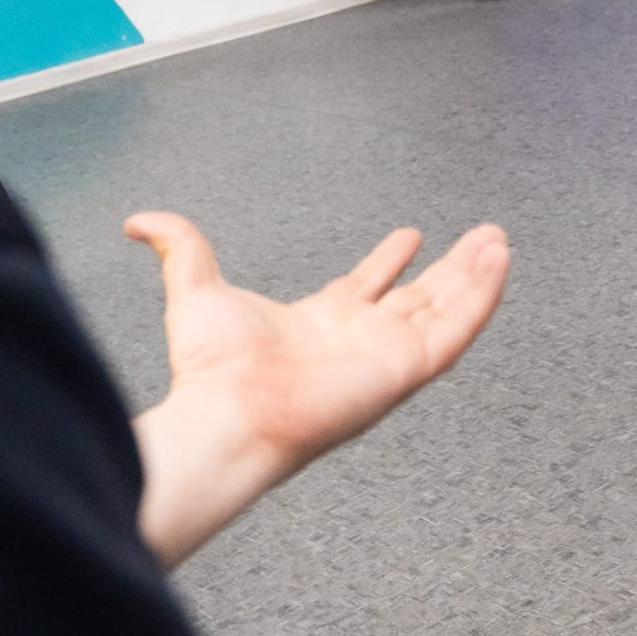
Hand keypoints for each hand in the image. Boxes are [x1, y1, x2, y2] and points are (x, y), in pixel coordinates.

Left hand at [126, 212, 509, 564]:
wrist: (228, 414)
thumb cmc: (209, 370)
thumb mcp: (195, 289)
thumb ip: (179, 248)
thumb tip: (137, 220)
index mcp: (320, 324)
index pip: (368, 289)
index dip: (391, 262)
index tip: (413, 236)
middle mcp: (359, 340)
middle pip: (418, 297)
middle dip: (451, 268)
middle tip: (481, 237)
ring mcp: (387, 355)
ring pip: (444, 310)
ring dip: (474, 276)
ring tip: (499, 241)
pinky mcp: (407, 368)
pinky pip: (456, 330)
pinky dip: (481, 297)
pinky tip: (498, 264)